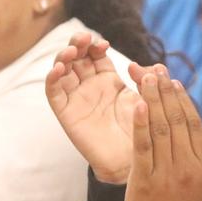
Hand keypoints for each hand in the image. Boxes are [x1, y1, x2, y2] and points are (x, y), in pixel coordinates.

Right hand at [46, 32, 138, 182]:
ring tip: (72, 52)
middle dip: (77, 44)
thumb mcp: (149, 100)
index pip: (95, 54)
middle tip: (83, 40)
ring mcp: (76, 98)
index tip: (103, 44)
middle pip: (76, 57)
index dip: (96, 45)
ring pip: (62, 70)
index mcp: (108, 80)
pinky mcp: (66, 113)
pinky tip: (59, 69)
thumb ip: (148, 81)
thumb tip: (147, 65)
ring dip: (62, 56)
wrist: (134, 160)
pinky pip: (54, 93)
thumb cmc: (142, 131)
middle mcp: (90, 86)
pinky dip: (52, 78)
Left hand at [124, 65, 201, 200]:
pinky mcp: (144, 180)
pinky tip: (137, 104)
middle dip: (164, 92)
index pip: (193, 123)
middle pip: (175, 120)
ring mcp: (166, 173)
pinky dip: (140, 124)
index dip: (182, 100)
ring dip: (151, 100)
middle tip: (154, 70)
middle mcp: (188, 166)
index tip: (173, 82)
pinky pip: (143, 147)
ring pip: (159, 129)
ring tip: (144, 78)